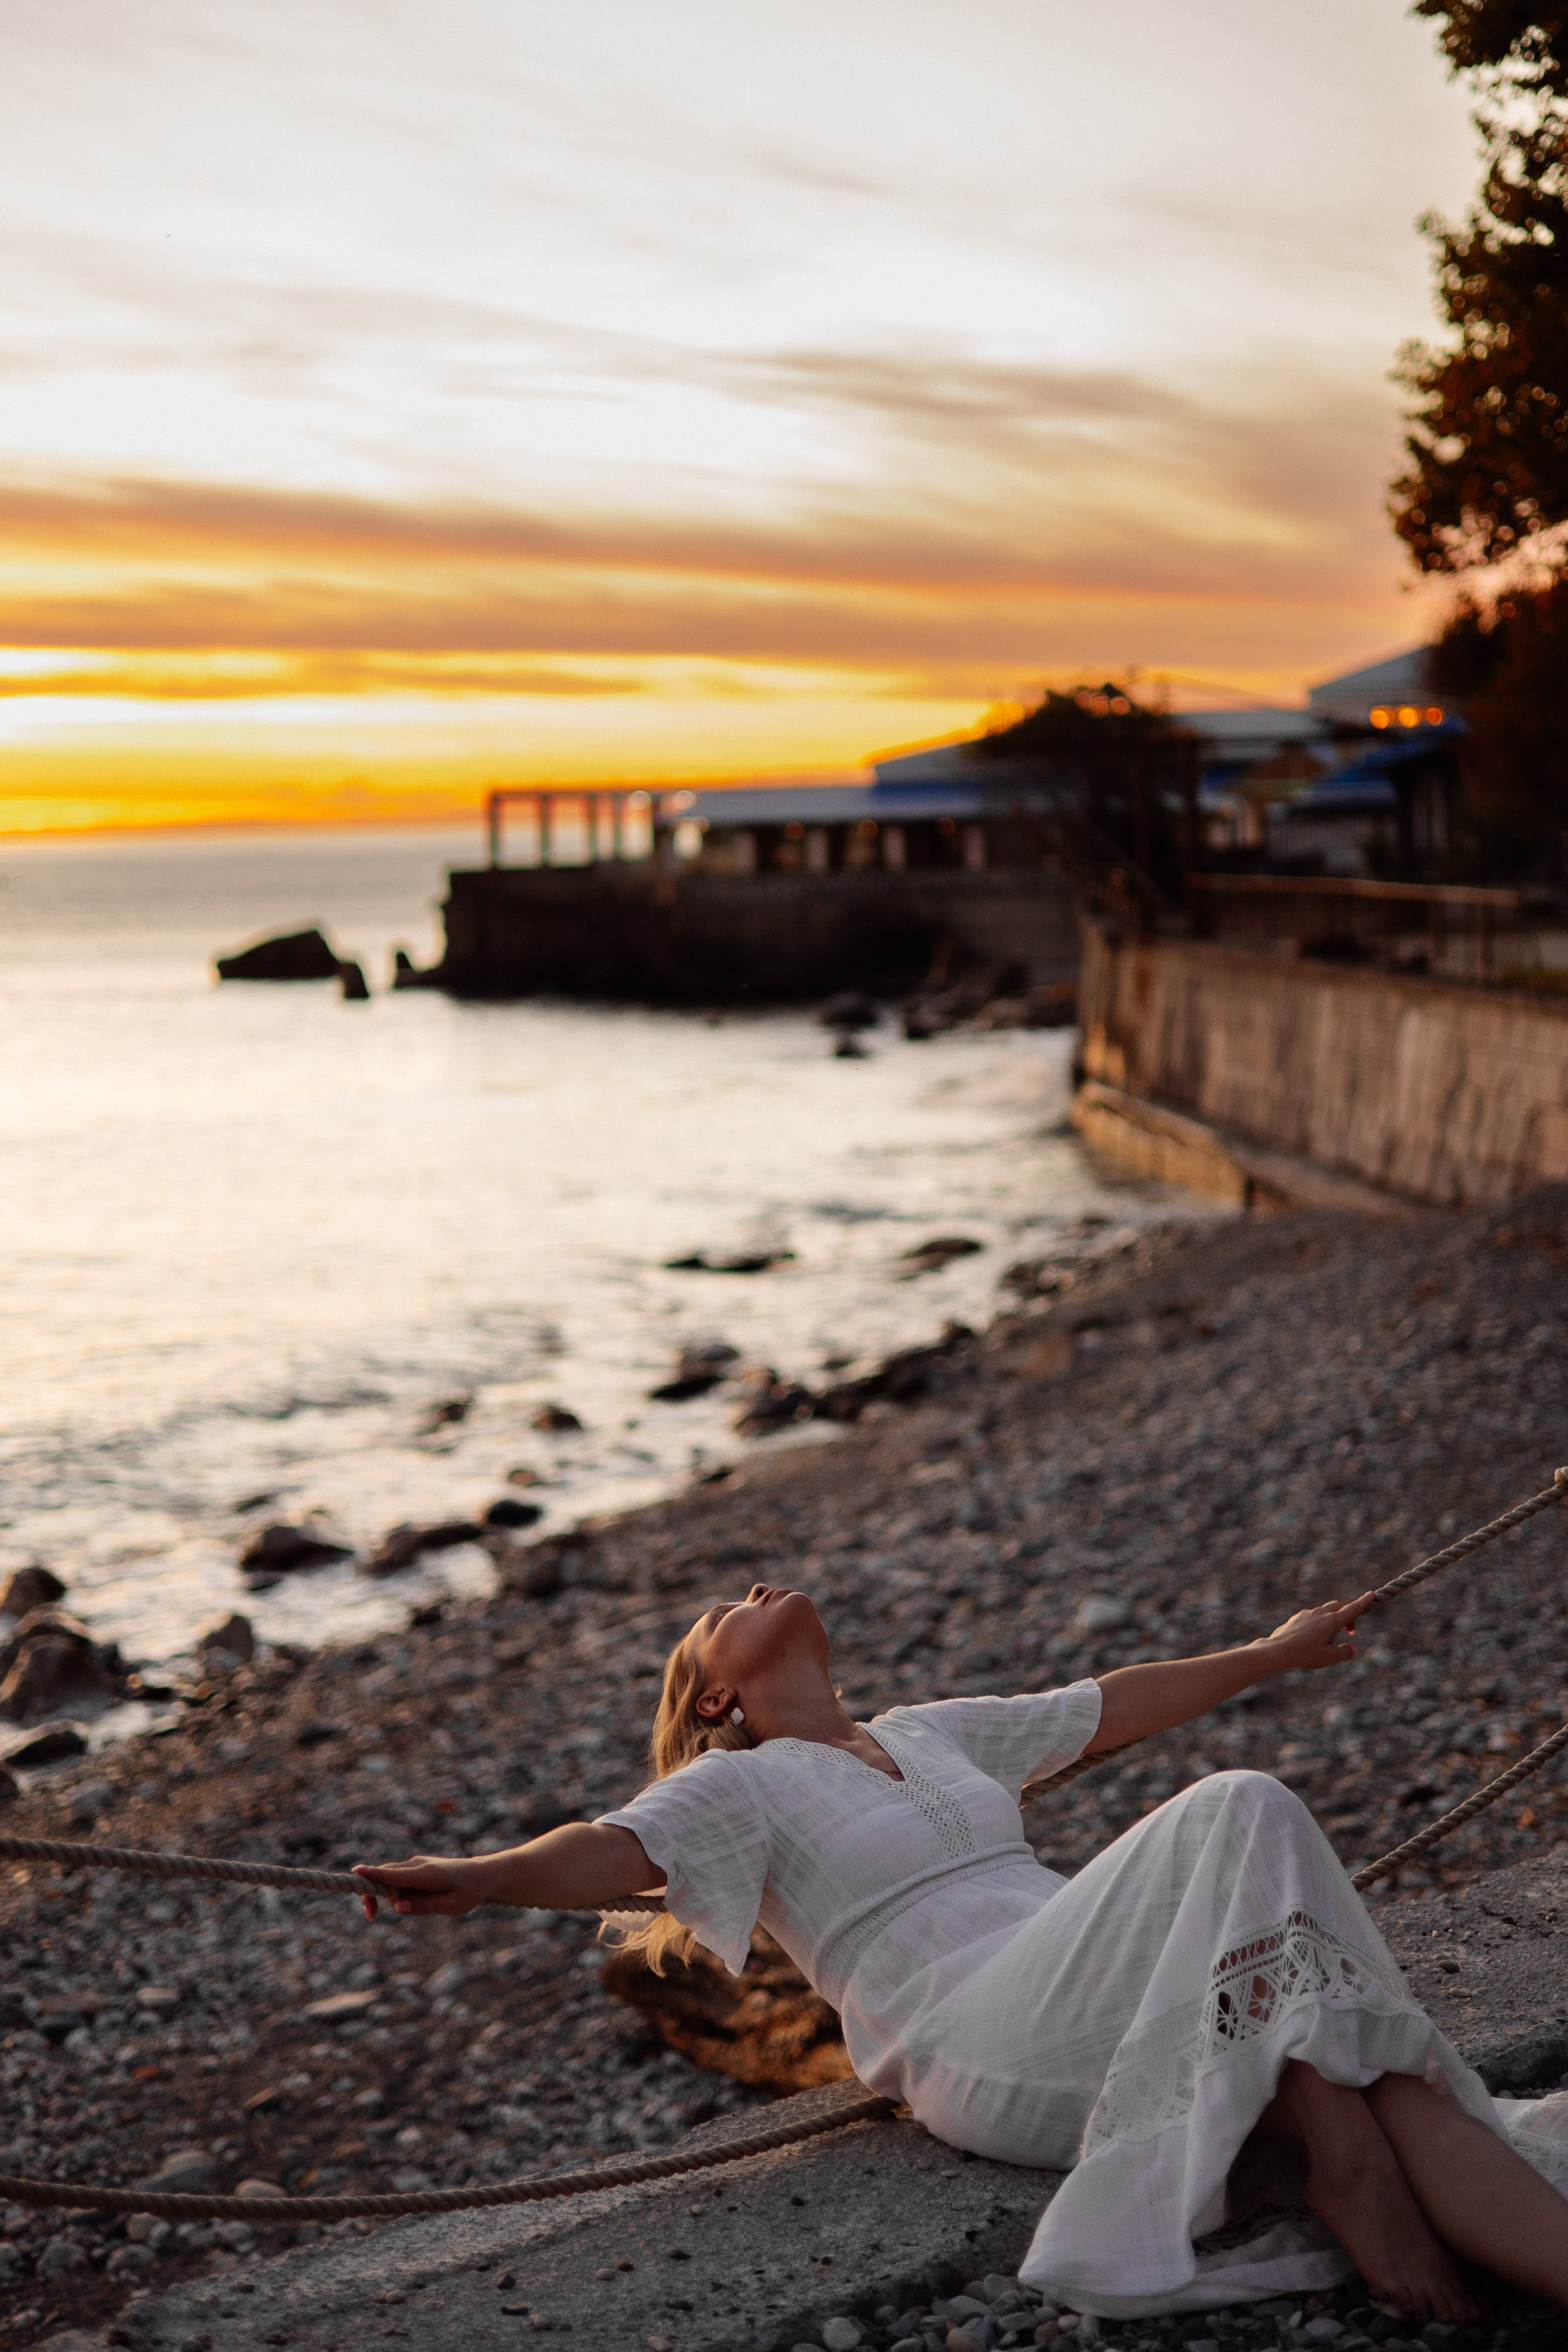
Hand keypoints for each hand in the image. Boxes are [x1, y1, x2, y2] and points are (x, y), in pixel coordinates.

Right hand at [352, 1853, 495, 1920]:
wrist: (482, 1875)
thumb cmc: (468, 1892)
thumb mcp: (450, 1906)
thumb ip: (423, 1906)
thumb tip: (397, 1906)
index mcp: (427, 1874)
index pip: (395, 1874)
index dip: (374, 1874)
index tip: (356, 1871)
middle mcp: (418, 1864)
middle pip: (385, 1875)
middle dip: (374, 1894)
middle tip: (371, 1917)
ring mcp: (416, 1863)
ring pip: (391, 1877)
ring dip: (390, 1895)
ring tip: (421, 1905)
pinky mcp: (416, 1867)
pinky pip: (398, 1878)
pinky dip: (397, 1891)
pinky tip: (419, 1899)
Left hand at [1263, 1592, 1373, 1673]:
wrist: (1278, 1649)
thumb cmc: (1306, 1654)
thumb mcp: (1330, 1658)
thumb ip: (1345, 1653)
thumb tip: (1353, 1648)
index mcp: (1332, 1621)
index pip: (1352, 1609)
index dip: (1363, 1603)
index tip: (1371, 1594)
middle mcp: (1320, 1613)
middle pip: (1338, 1606)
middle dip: (1347, 1614)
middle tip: (1350, 1630)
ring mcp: (1307, 1614)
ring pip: (1324, 1611)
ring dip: (1332, 1620)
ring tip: (1329, 1639)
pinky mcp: (1297, 1618)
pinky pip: (1312, 1617)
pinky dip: (1318, 1623)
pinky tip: (1312, 1638)